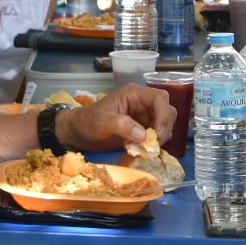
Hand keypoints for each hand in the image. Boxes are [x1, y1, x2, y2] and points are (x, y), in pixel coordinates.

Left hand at [57, 84, 172, 150]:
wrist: (78, 133)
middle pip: (167, 111)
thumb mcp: (101, 122)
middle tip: (153, 144)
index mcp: (134, 94)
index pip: (160, 98)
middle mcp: (142, 103)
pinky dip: (154, 144)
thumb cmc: (87, 122)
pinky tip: (142, 150)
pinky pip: (157, 135)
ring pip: (165, 124)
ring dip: (161, 137)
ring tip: (145, 148)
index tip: (157, 133)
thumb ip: (122, 125)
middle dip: (164, 128)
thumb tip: (144, 136)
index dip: (163, 115)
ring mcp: (143, 116)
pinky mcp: (142, 129)